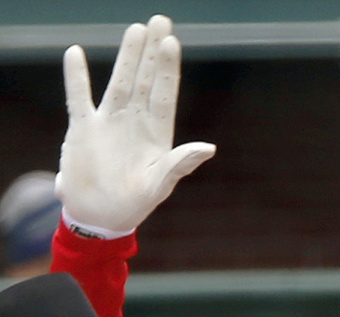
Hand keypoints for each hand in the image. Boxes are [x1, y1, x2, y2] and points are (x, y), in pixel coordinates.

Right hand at [57, 14, 215, 233]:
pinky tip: (75, 55)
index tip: (171, 42)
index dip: (167, 69)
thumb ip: (181, 164)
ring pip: (118, 82)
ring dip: (126, 57)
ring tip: (136, 30)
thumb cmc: (134, 204)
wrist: (100, 218)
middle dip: (151, 52)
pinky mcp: (83, 129)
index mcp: (156, 134)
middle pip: (144, 80)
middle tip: (159, 20)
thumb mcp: (160, 185)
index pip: (164, 94)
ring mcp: (109, 123)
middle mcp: (134, 122)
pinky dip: (76, 78)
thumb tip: (209, 148)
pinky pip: (79, 97)